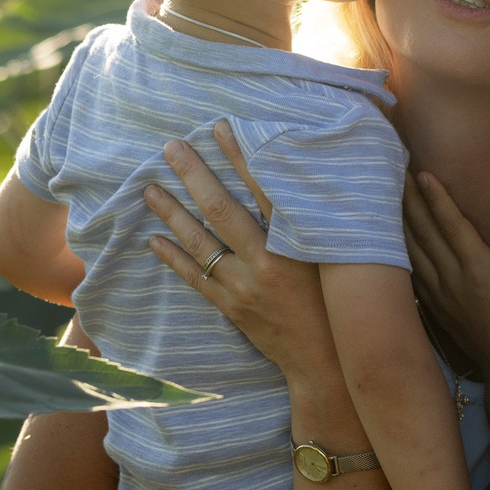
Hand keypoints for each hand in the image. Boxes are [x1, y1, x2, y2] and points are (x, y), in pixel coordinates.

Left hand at [145, 125, 336, 381]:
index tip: (220, 127)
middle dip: (194, 175)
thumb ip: (318, 222)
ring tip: (149, 189)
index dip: (240, 155)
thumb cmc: (341, 305)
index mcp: (297, 243)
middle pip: (221, 210)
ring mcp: (244, 287)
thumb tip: (304, 181)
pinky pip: (196, 278)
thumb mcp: (337, 259)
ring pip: (200, 243)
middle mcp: (267, 262)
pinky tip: (154, 240)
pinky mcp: (232, 308)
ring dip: (172, 213)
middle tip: (170, 148)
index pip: (263, 188)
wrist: (329, 362)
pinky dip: (174, 259)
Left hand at [405, 171, 489, 382]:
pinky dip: (401, 253)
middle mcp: (453, 280)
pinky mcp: (437, 310)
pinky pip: (413, 275)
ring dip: (401, 224)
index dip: (436, 198)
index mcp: (479, 270)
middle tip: (396, 174)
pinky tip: (395, 241)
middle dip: (411, 202)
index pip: (452, 225)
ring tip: (390, 199)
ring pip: (413, 253)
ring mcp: (441, 297)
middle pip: (425, 233)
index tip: (421, 174)